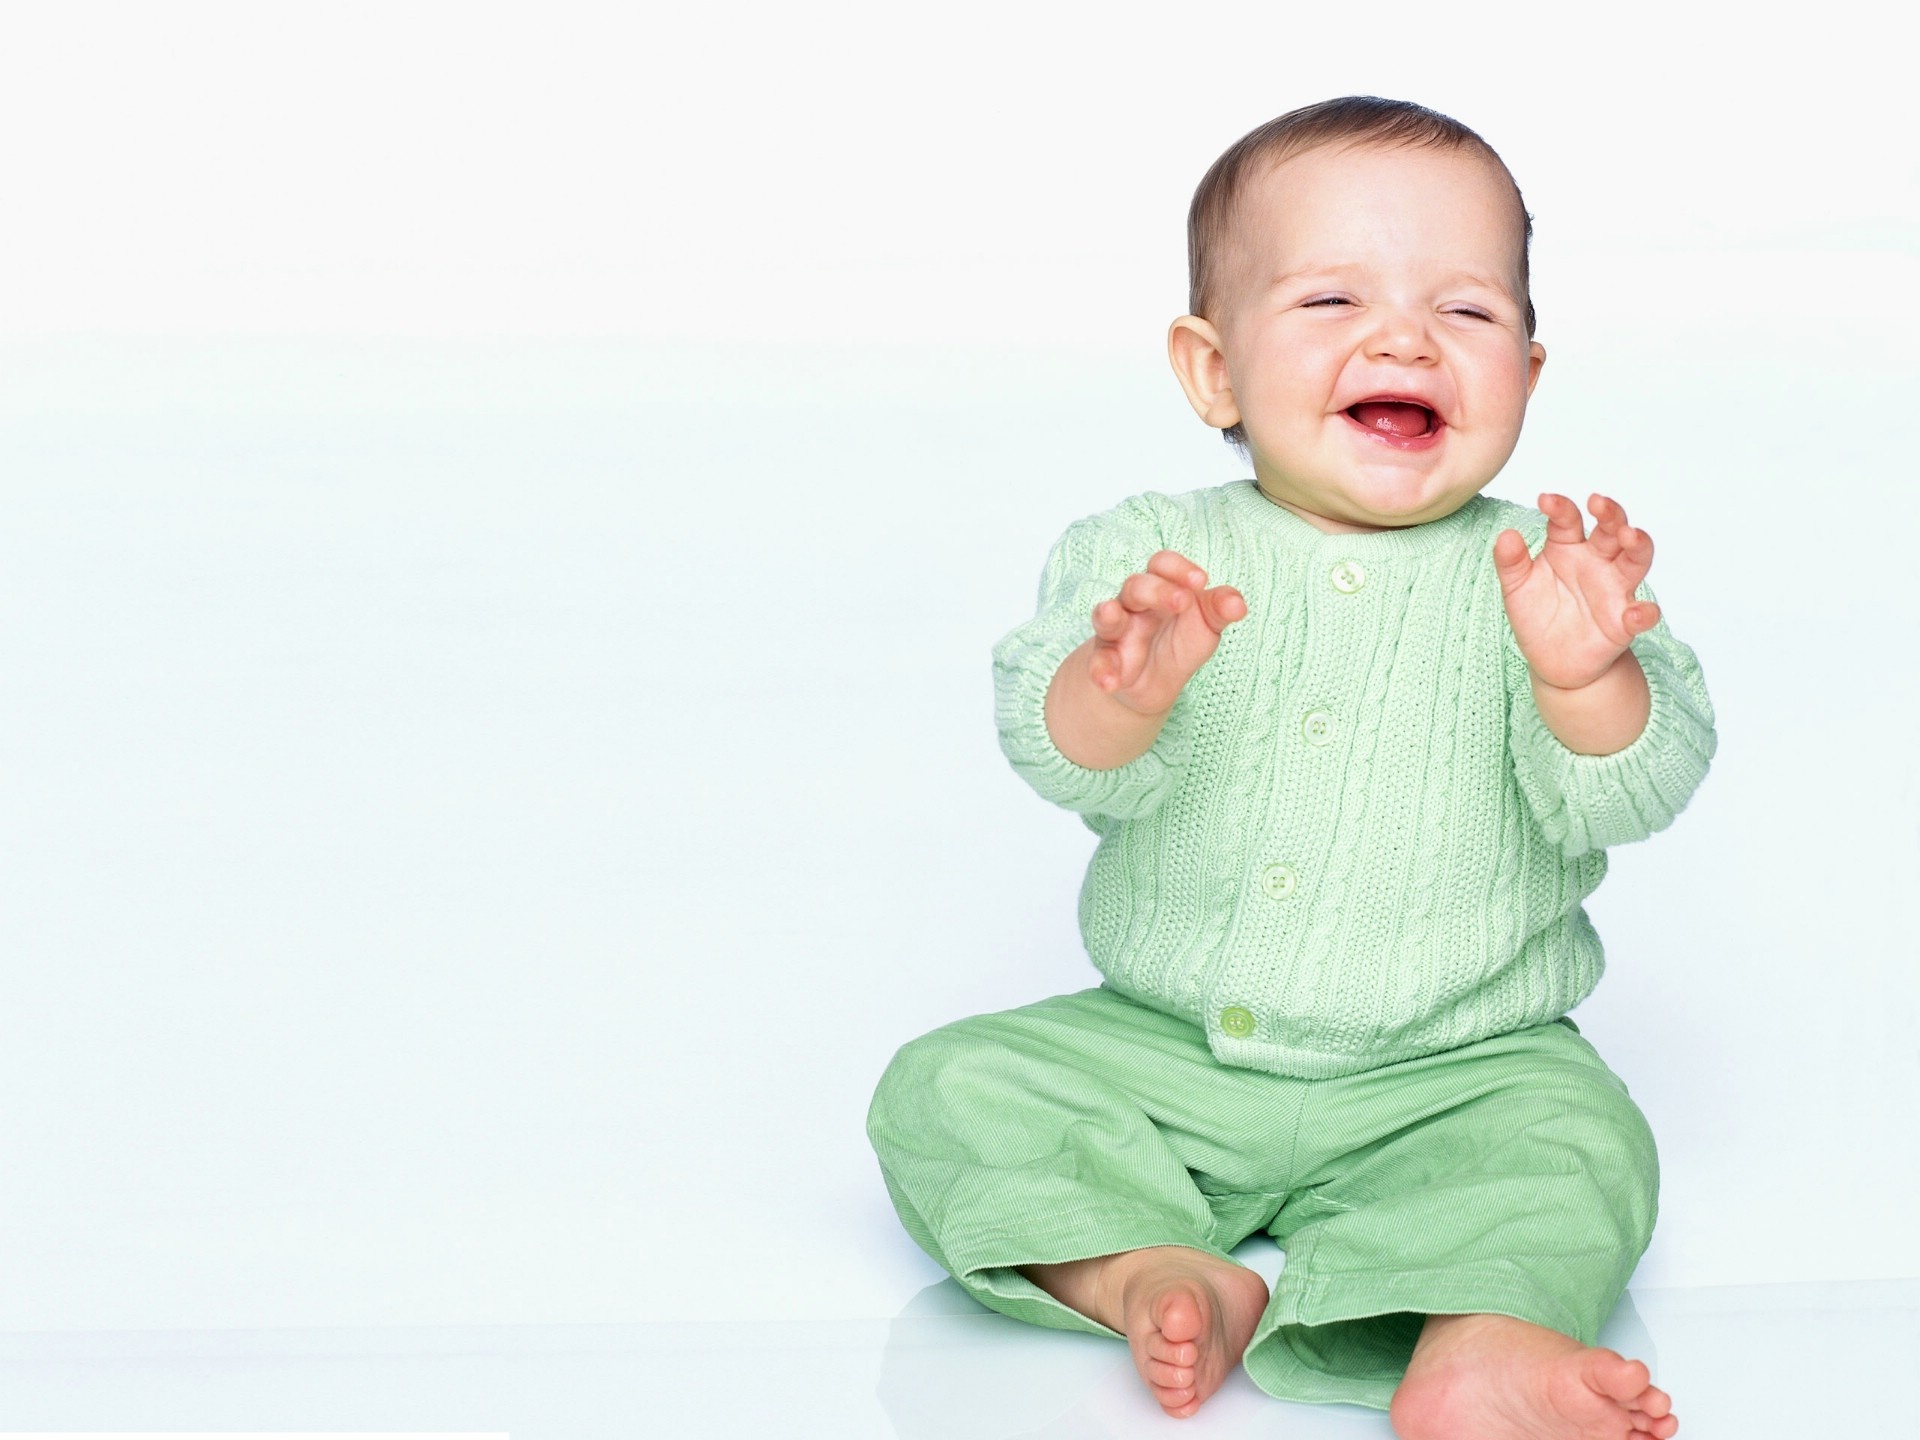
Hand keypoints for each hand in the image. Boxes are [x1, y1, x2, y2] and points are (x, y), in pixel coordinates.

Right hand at [1087, 550, 1245, 714]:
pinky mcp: (1105, 661)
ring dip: (1108, 614)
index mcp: (1161, 588)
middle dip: (1156, 590)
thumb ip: (1219, 610)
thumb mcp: (1205, 626)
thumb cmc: (1180, 641)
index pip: (1162, 564)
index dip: (1178, 568)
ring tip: (1111, 614)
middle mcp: (1134, 604)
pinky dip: (1100, 671)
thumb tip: (1238, 605)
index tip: (1201, 581)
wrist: (1154, 684)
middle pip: (1136, 585)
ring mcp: (1116, 632)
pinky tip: (1109, 683)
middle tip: (1181, 601)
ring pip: (1107, 616)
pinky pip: (1097, 662)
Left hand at [1493, 493, 1660, 691]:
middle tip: (1598, 502)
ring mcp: (1614, 589)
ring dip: (1638, 545)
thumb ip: (1510, 563)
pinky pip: (1642, 614)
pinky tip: (1637, 613)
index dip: (1560, 508)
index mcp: (1567, 547)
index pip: (1568, 520)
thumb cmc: (1537, 615)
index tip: (1545, 500)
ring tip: (1629, 536)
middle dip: (1610, 513)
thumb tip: (1506, 536)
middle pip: (1611, 530)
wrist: (1551, 661)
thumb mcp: (1516, 588)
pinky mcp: (1624, 622)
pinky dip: (1645, 613)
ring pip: (1636, 560)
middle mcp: (1597, 561)